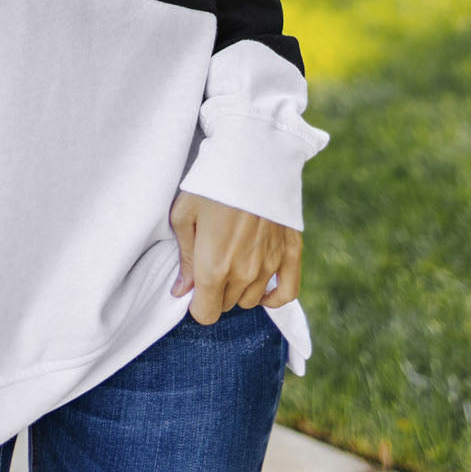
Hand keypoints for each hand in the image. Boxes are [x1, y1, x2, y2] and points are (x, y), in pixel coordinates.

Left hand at [168, 190, 300, 323]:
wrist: (252, 157)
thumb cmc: (211, 184)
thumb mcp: (183, 216)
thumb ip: (184, 258)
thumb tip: (181, 291)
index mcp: (213, 268)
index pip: (205, 314)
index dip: (195, 304)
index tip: (193, 286)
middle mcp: (244, 273)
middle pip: (226, 305)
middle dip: (214, 291)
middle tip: (210, 262)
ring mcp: (269, 265)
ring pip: (251, 299)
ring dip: (239, 288)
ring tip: (232, 260)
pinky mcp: (290, 252)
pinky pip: (286, 293)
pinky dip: (274, 296)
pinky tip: (263, 289)